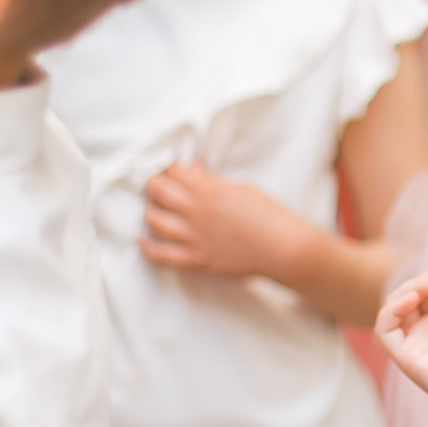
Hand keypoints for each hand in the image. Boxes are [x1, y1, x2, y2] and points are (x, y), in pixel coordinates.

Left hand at [142, 162, 314, 281]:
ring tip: (154, 209)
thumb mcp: (242, 188)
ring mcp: (195, 237)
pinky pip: (162, 255)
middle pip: (158, 191)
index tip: (165, 168)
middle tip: (156, 185)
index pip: (173, 171)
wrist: (285, 248)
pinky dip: (148, 248)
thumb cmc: (270, 216)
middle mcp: (197, 212)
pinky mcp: (197, 260)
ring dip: (150, 211)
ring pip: (154, 220)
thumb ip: (213, 182)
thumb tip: (193, 174)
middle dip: (154, 184)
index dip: (166, 166)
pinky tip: (142, 241)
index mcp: (210, 190)